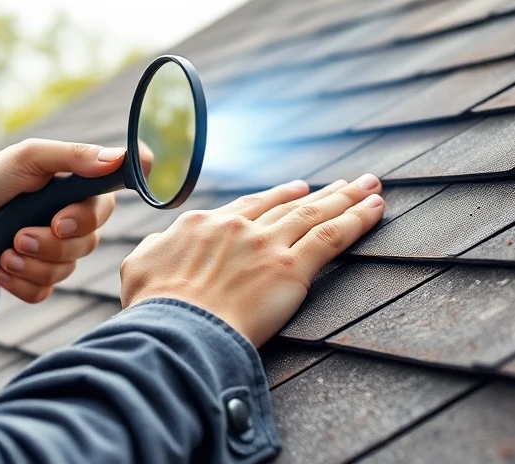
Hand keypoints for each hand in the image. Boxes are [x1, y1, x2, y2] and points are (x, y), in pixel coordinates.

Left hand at [0, 139, 123, 302]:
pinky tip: (1, 268)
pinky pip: (45, 290)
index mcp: (79, 187)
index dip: (96, 211)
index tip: (64, 219)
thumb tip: (119, 158)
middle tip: (20, 235)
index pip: (112, 197)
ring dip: (31, 262)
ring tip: (4, 251)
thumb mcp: (28, 158)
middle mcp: (76, 219)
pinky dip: (21, 283)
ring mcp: (59, 250)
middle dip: (51, 242)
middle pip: (88, 241)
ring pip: (66, 269)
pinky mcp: (40, 277)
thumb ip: (73, 156)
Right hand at [119, 176, 384, 346]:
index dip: (276, 197)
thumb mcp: (139, 268)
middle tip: (345, 183)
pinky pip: (332, 237)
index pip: (247, 205)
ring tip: (369, 186)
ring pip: (315, 213)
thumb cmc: (153, 309)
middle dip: (320, 193)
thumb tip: (163, 244)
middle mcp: (238, 226)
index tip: (296, 191)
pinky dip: (357, 220)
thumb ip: (157, 249)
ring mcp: (267, 244)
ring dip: (346, 197)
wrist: (175, 331)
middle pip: (288, 204)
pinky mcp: (291, 268)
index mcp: (202, 224)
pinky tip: (376, 208)